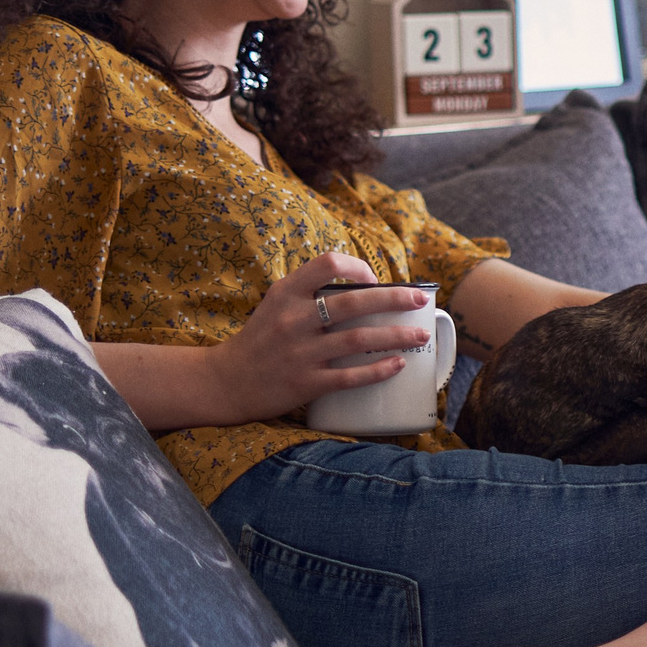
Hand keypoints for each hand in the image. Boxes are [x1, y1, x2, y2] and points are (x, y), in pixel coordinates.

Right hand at [204, 250, 436, 422]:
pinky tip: (398, 364)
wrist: (226, 381)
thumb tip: (362, 286)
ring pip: (360, 340)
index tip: (376, 278)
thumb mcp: (276, 304)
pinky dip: (379, 370)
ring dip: (397, 336)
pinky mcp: (306, 383)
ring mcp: (300, 352)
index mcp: (285, 293)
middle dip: (395, 299)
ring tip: (421, 335)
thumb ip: (310, 293)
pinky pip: (351, 376)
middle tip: (420, 300)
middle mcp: (293, 320)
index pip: (328, 264)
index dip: (359, 267)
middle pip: (355, 302)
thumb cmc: (261, 339)